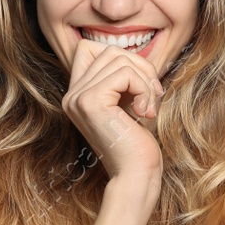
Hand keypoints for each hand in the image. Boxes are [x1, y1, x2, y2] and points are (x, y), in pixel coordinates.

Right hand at [63, 36, 165, 181]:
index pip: (89, 48)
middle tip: (153, 95)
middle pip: (109, 50)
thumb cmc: (137, 144)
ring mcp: (78, 98)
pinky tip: (146, 112)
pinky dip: (144, 88)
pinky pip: (125, 73)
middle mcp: (71, 95)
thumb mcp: (128, 103)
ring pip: (119, 58)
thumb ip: (123, 78)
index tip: (139, 85)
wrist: (135, 176)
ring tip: (149, 105)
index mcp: (77, 95)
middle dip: (140, 68)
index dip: (120, 58)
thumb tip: (133, 53)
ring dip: (145, 79)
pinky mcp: (91, 101)